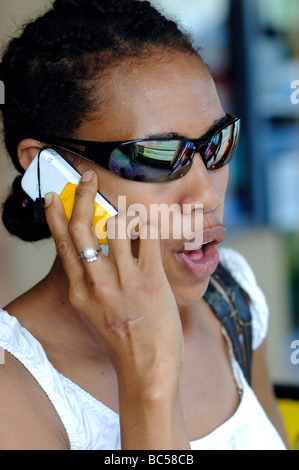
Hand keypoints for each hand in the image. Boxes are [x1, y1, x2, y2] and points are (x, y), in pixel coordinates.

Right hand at [44, 170, 183, 387]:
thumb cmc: (122, 342)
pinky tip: (151, 223)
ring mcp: (123, 280)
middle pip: (80, 227)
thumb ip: (89, 284)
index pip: (61, 243)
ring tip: (131, 211)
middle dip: (82, 195)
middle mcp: (95, 283)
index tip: (56, 195)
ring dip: (123, 210)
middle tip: (87, 177)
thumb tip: (94, 253)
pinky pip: (146, 236)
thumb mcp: (93, 313)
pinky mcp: (150, 279)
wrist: (147, 370)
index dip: (56, 214)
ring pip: (115, 224)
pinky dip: (148, 223)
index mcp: (78, 291)